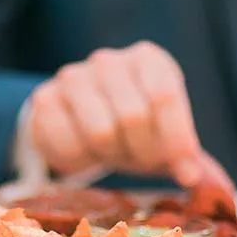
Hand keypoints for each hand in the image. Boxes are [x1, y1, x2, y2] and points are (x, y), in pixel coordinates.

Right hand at [27, 41, 233, 190]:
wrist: (78, 122)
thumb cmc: (133, 129)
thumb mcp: (164, 136)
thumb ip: (182, 154)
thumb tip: (192, 177)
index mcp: (149, 60)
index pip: (164, 95)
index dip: (175, 139)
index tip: (184, 171)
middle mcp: (110, 61)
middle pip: (133, 115)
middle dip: (142, 152)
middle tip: (140, 161)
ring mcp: (74, 76)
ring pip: (101, 131)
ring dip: (111, 156)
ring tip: (113, 153)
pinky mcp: (45, 99)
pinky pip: (69, 143)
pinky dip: (81, 159)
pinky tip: (86, 151)